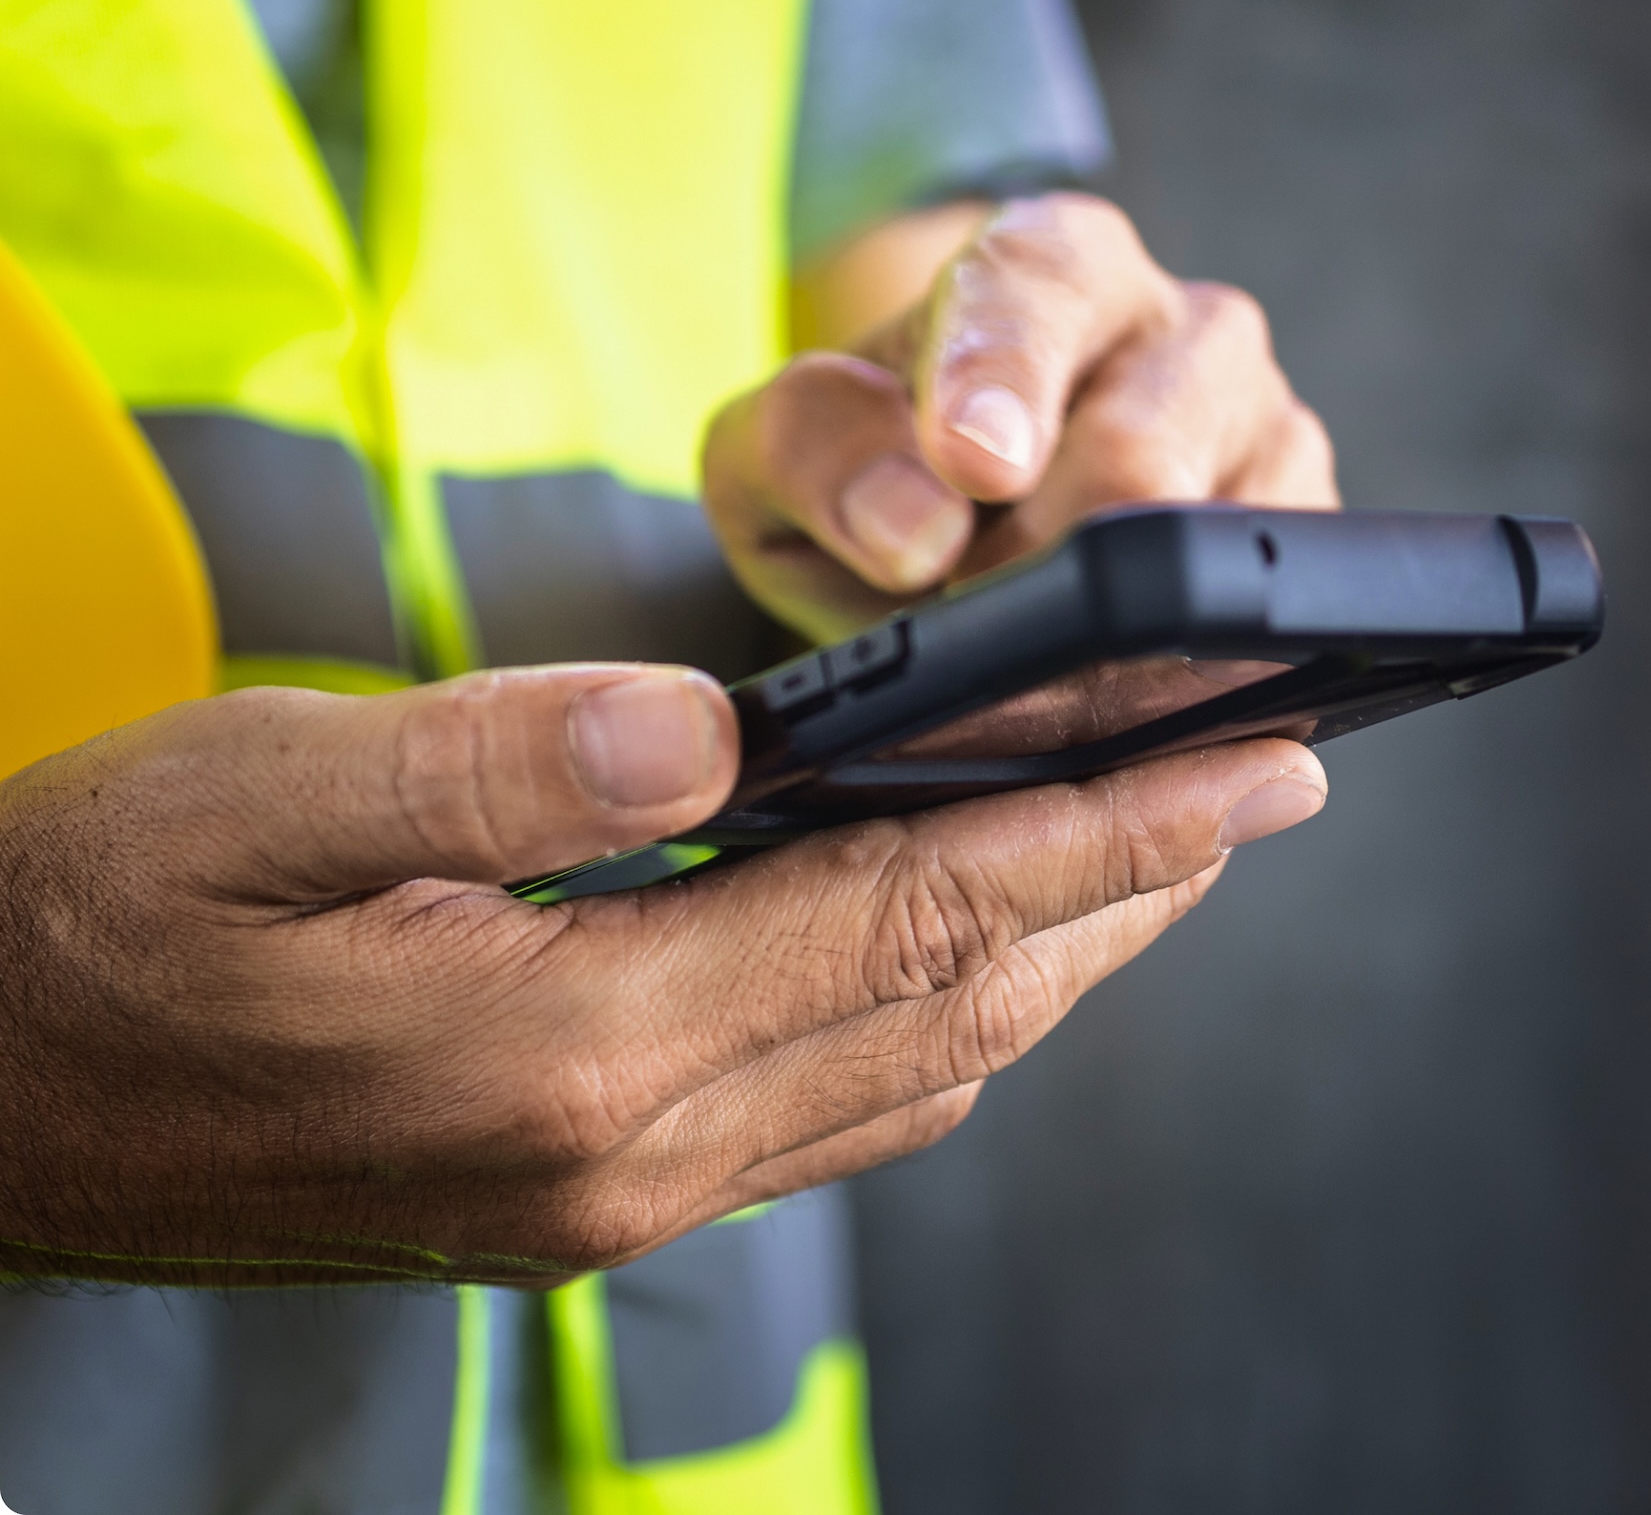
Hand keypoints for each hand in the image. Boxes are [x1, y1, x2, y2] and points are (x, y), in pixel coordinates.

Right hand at [0, 665, 1324, 1286]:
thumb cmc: (92, 922)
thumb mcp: (258, 792)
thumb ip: (497, 754)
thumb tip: (710, 720)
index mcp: (568, 1053)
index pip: (911, 916)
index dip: (1103, 832)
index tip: (1254, 764)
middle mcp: (625, 1158)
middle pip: (952, 1004)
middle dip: (1131, 892)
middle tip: (1264, 790)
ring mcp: (610, 1200)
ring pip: (912, 1066)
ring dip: (1055, 955)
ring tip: (1160, 856)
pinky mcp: (581, 1192)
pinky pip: (830, 1107)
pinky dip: (940, 1015)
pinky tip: (973, 952)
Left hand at [706, 192, 1337, 640]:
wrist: (936, 529)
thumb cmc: (866, 475)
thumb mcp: (773, 455)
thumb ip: (812, 451)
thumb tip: (914, 524)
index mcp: (1053, 262)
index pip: (1042, 287)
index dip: (1005, 376)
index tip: (973, 464)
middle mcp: (1182, 329)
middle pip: (1140, 449)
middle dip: (1029, 555)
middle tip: (950, 604)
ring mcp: (1262, 429)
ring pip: (1212, 544)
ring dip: (1093, 627)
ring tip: (1017, 632)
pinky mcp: (1301, 536)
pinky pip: (1258, 624)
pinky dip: (1163, 673)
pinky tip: (1095, 676)